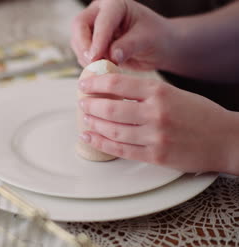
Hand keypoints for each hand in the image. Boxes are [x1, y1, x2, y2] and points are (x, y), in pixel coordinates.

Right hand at [71, 0, 173, 69]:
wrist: (159, 46)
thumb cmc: (157, 37)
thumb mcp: (147, 40)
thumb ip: (129, 46)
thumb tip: (112, 56)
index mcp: (116, 4)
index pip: (101, 20)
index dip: (98, 39)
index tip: (96, 58)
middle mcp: (100, 12)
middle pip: (79, 25)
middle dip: (84, 46)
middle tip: (92, 63)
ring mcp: (94, 27)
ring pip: (77, 41)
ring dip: (85, 57)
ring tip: (102, 68)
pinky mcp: (91, 42)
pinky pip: (81, 53)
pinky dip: (87, 63)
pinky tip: (100, 70)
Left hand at [78, 74, 238, 174]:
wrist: (225, 139)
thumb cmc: (199, 114)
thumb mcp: (173, 93)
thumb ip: (145, 92)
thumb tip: (112, 90)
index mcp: (160, 92)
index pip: (118, 84)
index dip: (96, 84)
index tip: (84, 85)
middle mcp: (156, 113)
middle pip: (111, 108)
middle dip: (90, 105)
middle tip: (82, 103)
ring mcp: (155, 136)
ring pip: (113, 130)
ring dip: (94, 124)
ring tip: (85, 119)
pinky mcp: (156, 156)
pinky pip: (121, 150)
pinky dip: (101, 143)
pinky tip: (89, 137)